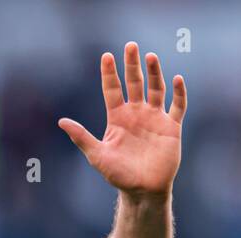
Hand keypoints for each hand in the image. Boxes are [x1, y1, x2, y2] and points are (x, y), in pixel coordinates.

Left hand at [59, 42, 185, 200]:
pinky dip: (179, 93)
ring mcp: (154, 118)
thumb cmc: (118, 174)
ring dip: (154, 73)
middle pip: (135, 83)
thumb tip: (61, 121)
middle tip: (130, 46)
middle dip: (132, 65)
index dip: (109, 73)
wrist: (142, 190)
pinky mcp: (171, 127)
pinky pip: (177, 106)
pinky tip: (177, 79)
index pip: (112, 90)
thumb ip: (81, 137)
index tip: (106, 56)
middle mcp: (136, 114)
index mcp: (117, 118)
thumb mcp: (97, 155)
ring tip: (150, 56)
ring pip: (156, 89)